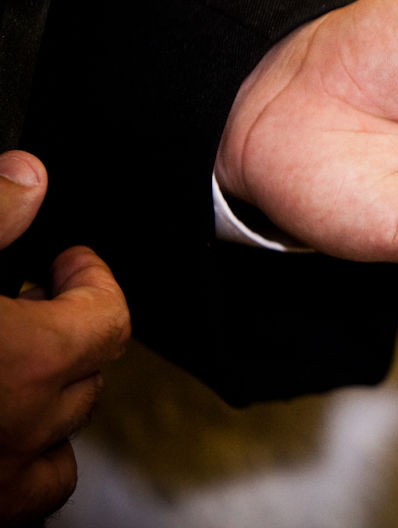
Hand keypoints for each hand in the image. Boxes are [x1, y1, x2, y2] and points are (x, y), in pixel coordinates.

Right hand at [0, 151, 130, 526]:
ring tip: (14, 366)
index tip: (71, 261)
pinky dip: (24, 461)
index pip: (107, 317)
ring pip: (61, 435)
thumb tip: (28, 180)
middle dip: (69, 331)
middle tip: (34, 304)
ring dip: (50, 397)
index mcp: (28, 358)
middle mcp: (24, 426)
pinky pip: (31, 494)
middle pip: (87, 373)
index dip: (92, 280)